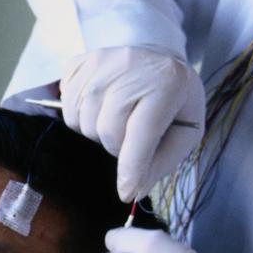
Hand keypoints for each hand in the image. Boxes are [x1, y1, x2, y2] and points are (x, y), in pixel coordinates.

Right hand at [59, 46, 205, 201]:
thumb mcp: (185, 130)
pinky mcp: (78, 62)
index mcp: (167, 84)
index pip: (142, 134)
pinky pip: (66, 106)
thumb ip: (163, 162)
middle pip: (108, 131)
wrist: (157, 59)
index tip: (126, 192)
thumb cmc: (174, 100)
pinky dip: (81, 115)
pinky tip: (101, 105)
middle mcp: (130, 67)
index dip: (132, 167)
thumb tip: (133, 191)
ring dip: (98, 131)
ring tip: (116, 117)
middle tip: (132, 134)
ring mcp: (99, 62)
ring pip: (82, 122)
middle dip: (118, 146)